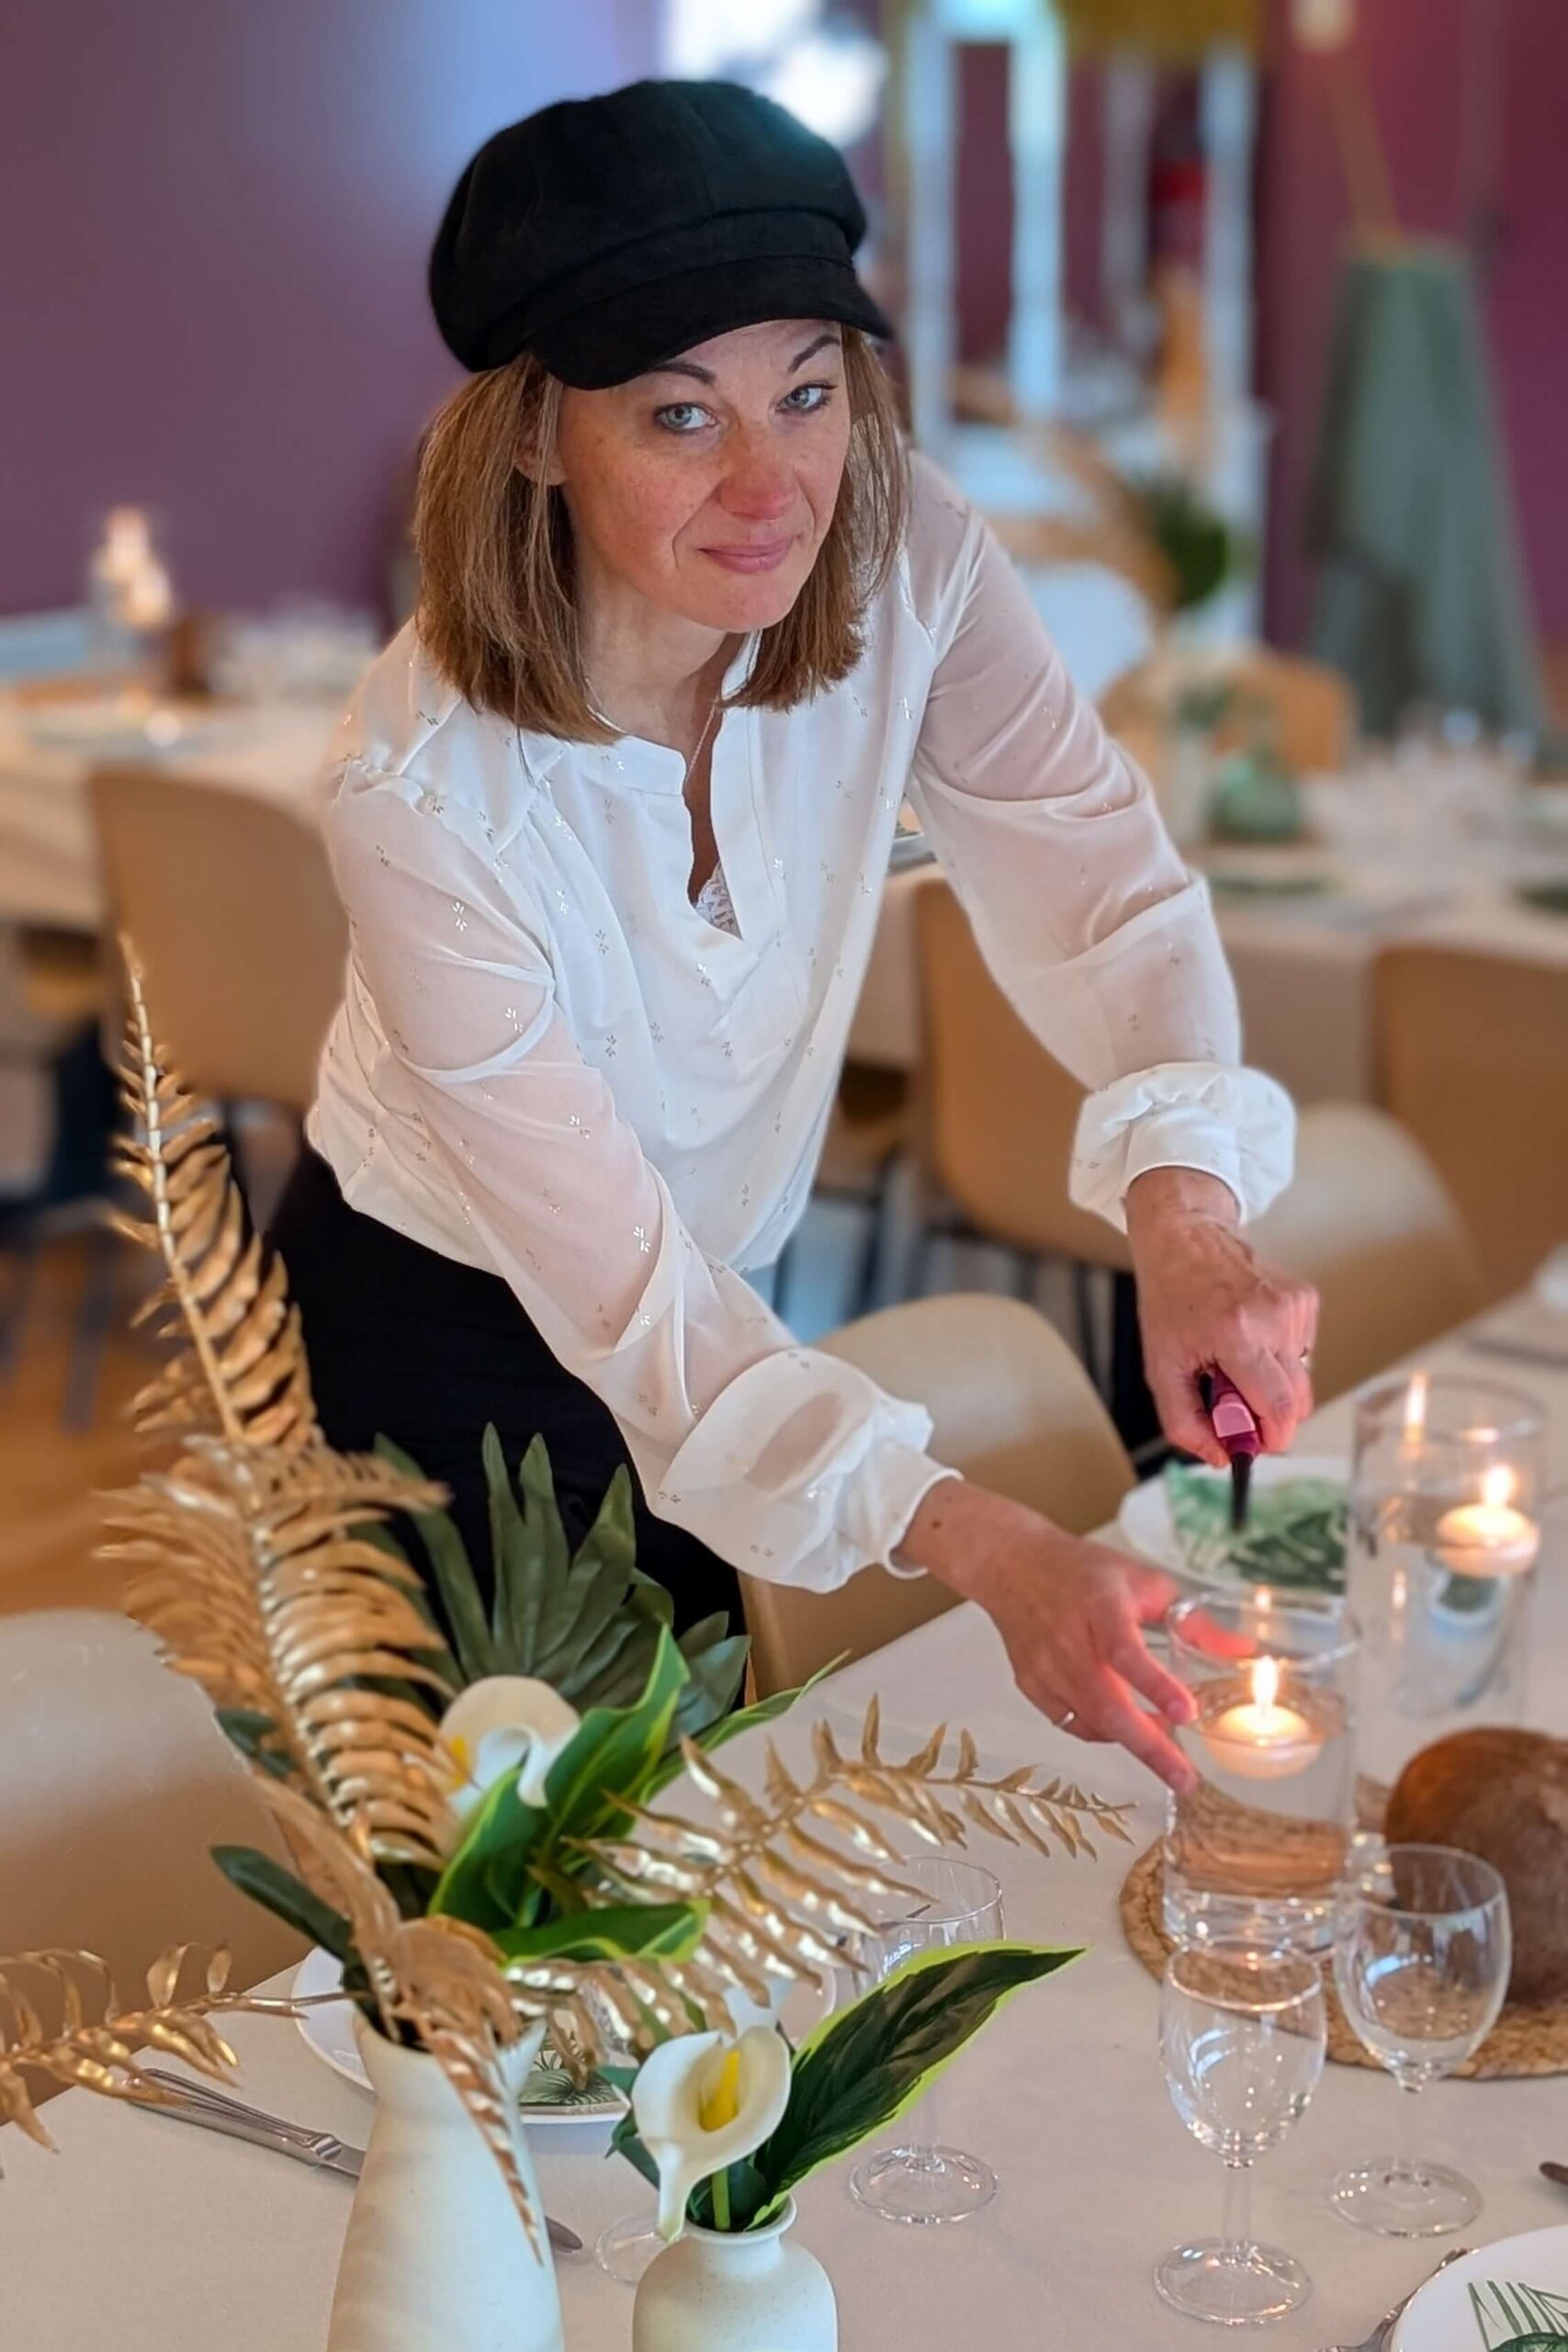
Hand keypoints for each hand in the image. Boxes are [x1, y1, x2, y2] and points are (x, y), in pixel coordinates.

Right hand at [898, 1481, 1198, 1793]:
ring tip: (1165, 1750)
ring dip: (1132, 1740)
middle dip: (1149, 1746)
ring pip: (1092, 1721)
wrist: (1014, 1566)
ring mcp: (1046, 1668)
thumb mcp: (1145, 1583)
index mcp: (1101, 1606)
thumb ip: (1192, 1621)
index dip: (1155, 1685)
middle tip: (1185, 1778)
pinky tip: (1124, 1727)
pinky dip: (1102, 1732)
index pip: (1125, 1651)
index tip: (1186, 1712)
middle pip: (1107, 1704)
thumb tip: (1241, 1652)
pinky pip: (1072, 1723)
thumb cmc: (1084, 1573)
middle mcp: (1069, 1641)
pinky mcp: (1032, 1686)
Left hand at [1125, 1167, 1317, 1465]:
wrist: (1186, 1238)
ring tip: (1235, 1358)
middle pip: (1298, 1401)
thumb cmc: (1170, 1301)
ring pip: (1301, 1379)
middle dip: (1269, 1416)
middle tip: (1232, 1400)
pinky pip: (1303, 1352)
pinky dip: (1279, 1357)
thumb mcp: (1160, 1367)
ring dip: (1271, 1383)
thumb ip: (1185, 1421)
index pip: (1280, 1408)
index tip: (1252, 1443)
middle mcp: (1275, 1320)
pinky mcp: (1306, 1298)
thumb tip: (1221, 1458)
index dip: (1271, 1438)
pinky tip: (1251, 1336)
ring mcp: (1295, 1306)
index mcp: (1237, 1336)